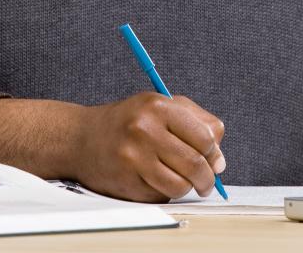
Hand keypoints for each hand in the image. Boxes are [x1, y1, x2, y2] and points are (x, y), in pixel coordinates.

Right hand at [76, 92, 225, 201]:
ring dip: (188, 188)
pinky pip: (160, 196)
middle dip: (207, 178)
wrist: (83, 137)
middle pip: (196, 163)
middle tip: (206, 182)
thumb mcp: (161, 106)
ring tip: (183, 182)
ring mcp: (133, 156)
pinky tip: (156, 180)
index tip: (214, 161)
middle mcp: (145, 129)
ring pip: (180, 185)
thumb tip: (220, 159)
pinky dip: (165, 193)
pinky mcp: (125, 180)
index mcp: (158, 106)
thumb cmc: (128, 121)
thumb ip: (197, 122)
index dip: (215, 153)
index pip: (205, 136)